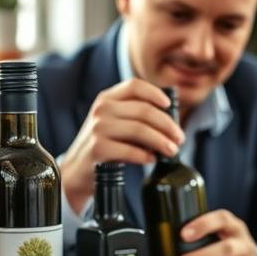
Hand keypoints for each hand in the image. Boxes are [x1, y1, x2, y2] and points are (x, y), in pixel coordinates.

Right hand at [61, 79, 184, 214]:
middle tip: (180, 138)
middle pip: (144, 111)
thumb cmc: (103, 145)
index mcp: (107, 98)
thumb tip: (171, 122)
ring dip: (161, 142)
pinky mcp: (98, 149)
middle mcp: (101, 109)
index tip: (170, 106)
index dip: (156, 94)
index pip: (135, 85)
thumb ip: (135, 116)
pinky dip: (146, 156)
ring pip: (140, 130)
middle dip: (168, 125)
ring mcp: (98, 128)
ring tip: (172, 151)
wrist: (76, 169)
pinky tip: (152, 160)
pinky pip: (130, 150)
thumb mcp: (114, 123)